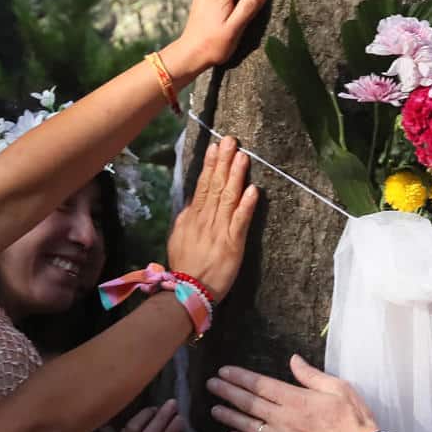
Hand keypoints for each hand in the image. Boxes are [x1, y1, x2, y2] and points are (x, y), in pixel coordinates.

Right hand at [166, 137, 257, 301]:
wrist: (188, 291)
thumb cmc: (185, 266)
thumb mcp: (179, 236)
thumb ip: (187, 217)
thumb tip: (195, 200)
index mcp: (192, 218)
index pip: (202, 186)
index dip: (210, 166)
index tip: (216, 147)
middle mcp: (204, 220)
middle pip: (215, 186)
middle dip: (224, 162)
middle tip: (231, 140)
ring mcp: (218, 231)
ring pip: (227, 198)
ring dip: (236, 176)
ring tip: (243, 157)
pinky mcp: (232, 245)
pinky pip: (239, 222)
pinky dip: (246, 205)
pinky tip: (253, 190)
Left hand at [208, 355, 377, 431]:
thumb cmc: (353, 421)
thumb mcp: (339, 389)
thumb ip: (311, 375)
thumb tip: (294, 360)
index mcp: (296, 399)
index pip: (260, 385)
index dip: (240, 377)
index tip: (225, 372)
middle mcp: (284, 419)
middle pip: (249, 403)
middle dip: (228, 392)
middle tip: (212, 385)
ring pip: (248, 426)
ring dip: (229, 416)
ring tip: (214, 409)